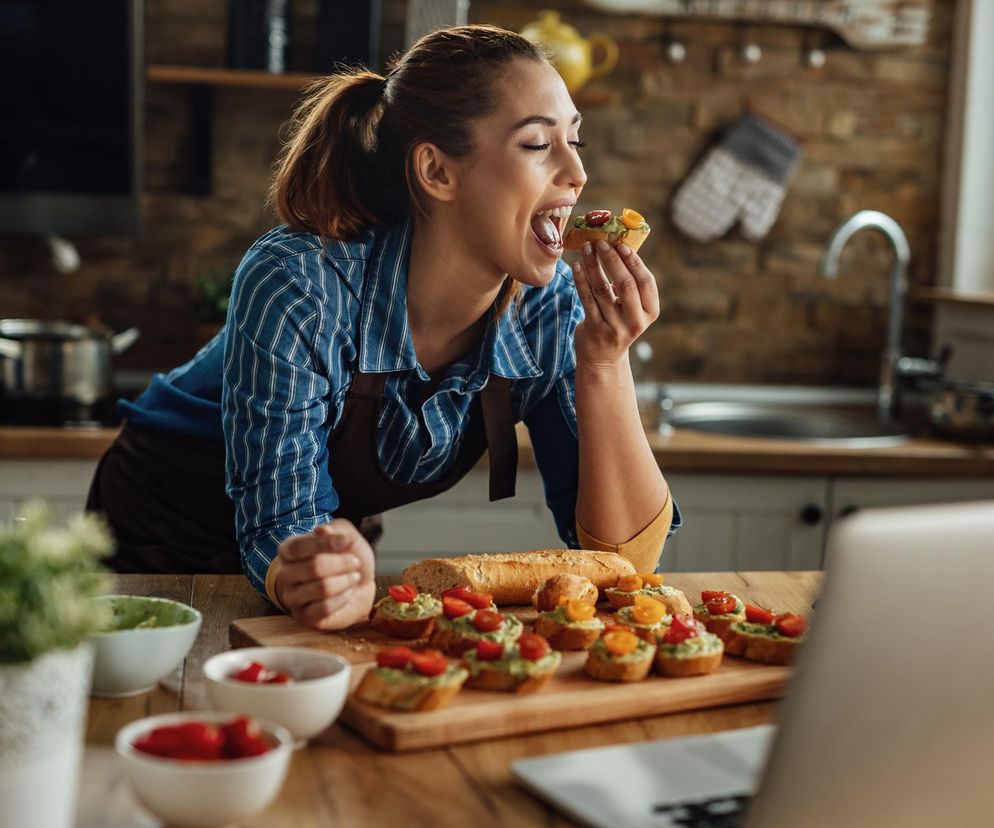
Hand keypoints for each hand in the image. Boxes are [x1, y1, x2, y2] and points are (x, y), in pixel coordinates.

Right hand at [274, 519, 375, 630]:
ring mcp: (292, 598)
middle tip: (355, 562)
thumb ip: (336, 530)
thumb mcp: (346, 536)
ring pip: (322, 589)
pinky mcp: (304, 617)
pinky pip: (324, 609)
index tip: (345, 542)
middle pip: (313, 568)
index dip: (324, 544)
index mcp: (288, 550)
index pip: (298, 546)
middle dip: (342, 563)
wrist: (360, 584)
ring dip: (345, 581)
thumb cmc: (348, 556)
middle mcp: (285, 574)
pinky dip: (342, 599)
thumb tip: (322, 530)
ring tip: (353, 577)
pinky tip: (347, 593)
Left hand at [571, 239, 659, 368]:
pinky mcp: (595, 330)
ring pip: (602, 290)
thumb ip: (630, 284)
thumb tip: (617, 247)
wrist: (603, 358)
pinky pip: (586, 299)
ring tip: (586, 249)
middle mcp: (636, 321)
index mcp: (650, 312)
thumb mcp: (632, 308)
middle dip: (612, 260)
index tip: (621, 245)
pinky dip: (581, 280)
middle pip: (626, 284)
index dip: (634, 262)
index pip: (646, 282)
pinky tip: (576, 266)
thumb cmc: (618, 323)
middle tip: (601, 243)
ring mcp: (615, 327)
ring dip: (593, 266)